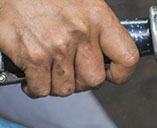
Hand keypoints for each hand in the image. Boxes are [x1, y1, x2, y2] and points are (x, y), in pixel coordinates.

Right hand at [0, 0, 138, 97]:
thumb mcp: (79, 2)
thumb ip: (93, 26)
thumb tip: (102, 55)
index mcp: (98, 17)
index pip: (126, 58)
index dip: (119, 73)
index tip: (109, 74)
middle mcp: (82, 33)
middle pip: (94, 81)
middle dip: (79, 82)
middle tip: (66, 71)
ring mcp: (58, 47)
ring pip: (67, 89)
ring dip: (55, 85)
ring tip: (45, 71)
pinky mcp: (35, 58)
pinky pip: (42, 90)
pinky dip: (34, 88)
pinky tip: (30, 76)